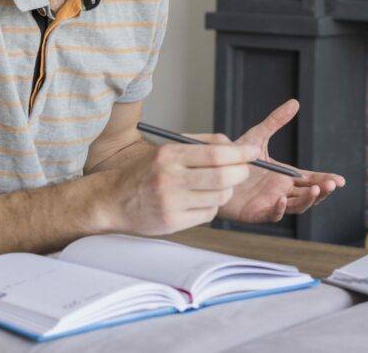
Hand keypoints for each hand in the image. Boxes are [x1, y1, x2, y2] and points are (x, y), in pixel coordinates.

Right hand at [105, 139, 259, 235]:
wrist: (112, 201)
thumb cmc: (144, 173)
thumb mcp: (165, 151)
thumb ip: (199, 145)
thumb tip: (234, 145)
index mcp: (169, 154)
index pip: (216, 153)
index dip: (241, 153)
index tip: (255, 151)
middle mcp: (169, 177)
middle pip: (223, 175)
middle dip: (241, 172)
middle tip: (244, 171)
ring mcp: (171, 202)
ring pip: (219, 197)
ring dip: (226, 191)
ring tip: (217, 187)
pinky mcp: (172, 222)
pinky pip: (208, 215)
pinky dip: (212, 208)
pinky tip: (200, 202)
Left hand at [216, 99, 346, 223]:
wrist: (211, 172)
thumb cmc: (234, 158)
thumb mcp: (257, 136)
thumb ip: (276, 122)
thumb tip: (295, 102)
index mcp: (285, 177)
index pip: (311, 180)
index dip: (326, 180)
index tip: (340, 180)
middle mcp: (281, 191)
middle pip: (309, 195)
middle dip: (322, 191)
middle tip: (331, 184)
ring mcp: (271, 203)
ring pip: (297, 206)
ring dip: (308, 201)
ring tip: (317, 190)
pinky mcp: (257, 212)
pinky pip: (272, 214)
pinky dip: (280, 209)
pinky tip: (283, 200)